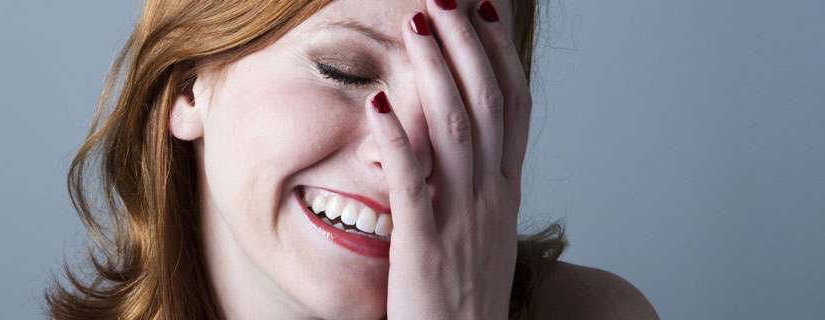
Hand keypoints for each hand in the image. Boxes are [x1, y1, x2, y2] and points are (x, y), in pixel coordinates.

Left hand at [367, 1, 532, 318]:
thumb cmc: (463, 301)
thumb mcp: (480, 237)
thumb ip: (472, 191)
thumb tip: (459, 150)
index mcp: (504, 193)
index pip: (514, 107)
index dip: (501, 55)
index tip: (486, 11)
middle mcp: (491, 198)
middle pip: (489, 104)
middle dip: (467, 44)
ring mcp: (462, 221)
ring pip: (456, 129)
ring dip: (436, 70)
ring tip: (417, 22)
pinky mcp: (426, 247)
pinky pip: (412, 182)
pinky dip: (398, 137)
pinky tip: (381, 101)